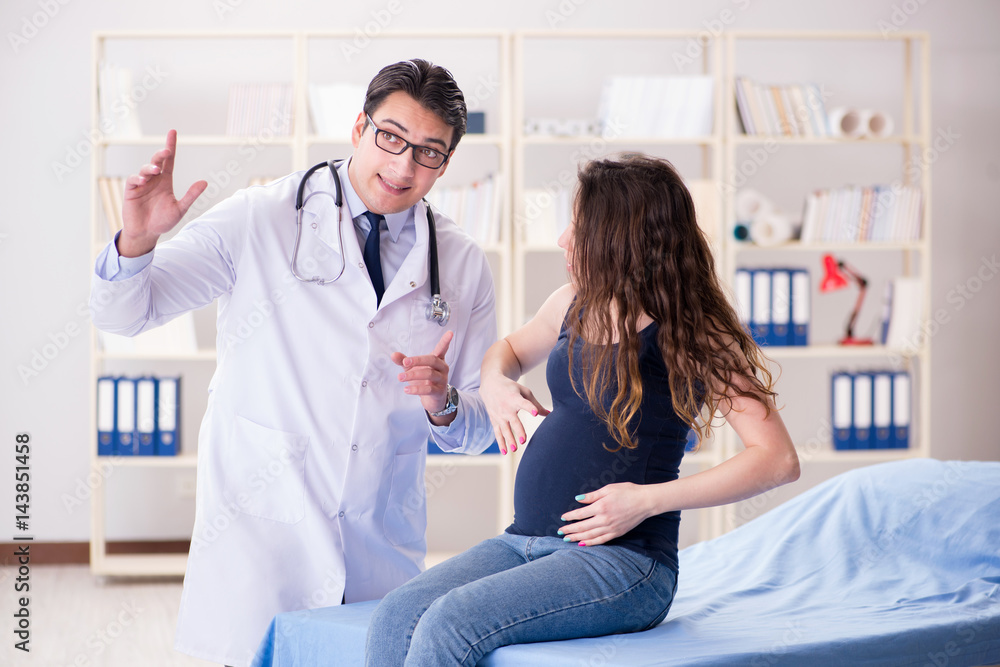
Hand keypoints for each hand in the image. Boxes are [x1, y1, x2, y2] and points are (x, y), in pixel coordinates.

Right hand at [119, 129, 207, 256]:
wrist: (147, 232)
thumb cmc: (163, 220)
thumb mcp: (180, 208)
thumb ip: (190, 195)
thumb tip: (205, 182)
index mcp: (165, 181)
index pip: (169, 160)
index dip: (171, 146)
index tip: (173, 132)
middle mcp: (154, 179)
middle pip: (157, 161)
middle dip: (161, 154)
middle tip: (166, 150)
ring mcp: (142, 184)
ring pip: (145, 169)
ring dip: (150, 167)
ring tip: (156, 170)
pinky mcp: (131, 191)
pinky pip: (133, 180)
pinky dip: (138, 178)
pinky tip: (143, 180)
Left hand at [392, 330, 453, 419]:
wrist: (432, 399)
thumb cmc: (424, 380)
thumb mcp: (412, 368)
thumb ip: (404, 360)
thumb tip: (393, 354)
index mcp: (437, 360)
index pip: (442, 349)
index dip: (445, 341)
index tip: (450, 332)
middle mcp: (442, 368)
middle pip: (432, 360)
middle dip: (418, 360)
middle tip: (405, 362)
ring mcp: (442, 380)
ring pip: (429, 374)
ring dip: (413, 375)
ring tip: (400, 377)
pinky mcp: (439, 392)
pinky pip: (428, 389)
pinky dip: (416, 389)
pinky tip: (406, 389)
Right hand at [479, 371, 548, 454]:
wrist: (490, 385)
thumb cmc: (511, 388)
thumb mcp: (524, 392)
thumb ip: (535, 404)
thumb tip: (549, 414)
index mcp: (515, 398)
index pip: (524, 403)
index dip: (530, 408)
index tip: (536, 413)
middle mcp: (506, 408)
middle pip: (513, 421)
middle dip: (518, 431)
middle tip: (523, 440)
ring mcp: (499, 415)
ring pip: (504, 429)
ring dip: (509, 440)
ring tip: (515, 449)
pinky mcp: (495, 420)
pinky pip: (497, 433)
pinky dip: (501, 443)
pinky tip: (505, 452)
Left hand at [558, 482, 655, 546]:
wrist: (645, 502)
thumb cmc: (627, 492)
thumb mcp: (608, 489)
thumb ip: (592, 496)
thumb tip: (578, 499)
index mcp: (601, 506)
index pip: (581, 514)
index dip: (570, 517)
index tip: (562, 518)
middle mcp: (604, 519)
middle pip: (583, 527)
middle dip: (570, 530)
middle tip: (560, 531)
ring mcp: (611, 528)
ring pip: (590, 535)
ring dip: (577, 537)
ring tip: (567, 539)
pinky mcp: (617, 533)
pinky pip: (601, 540)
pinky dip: (590, 543)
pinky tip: (582, 544)